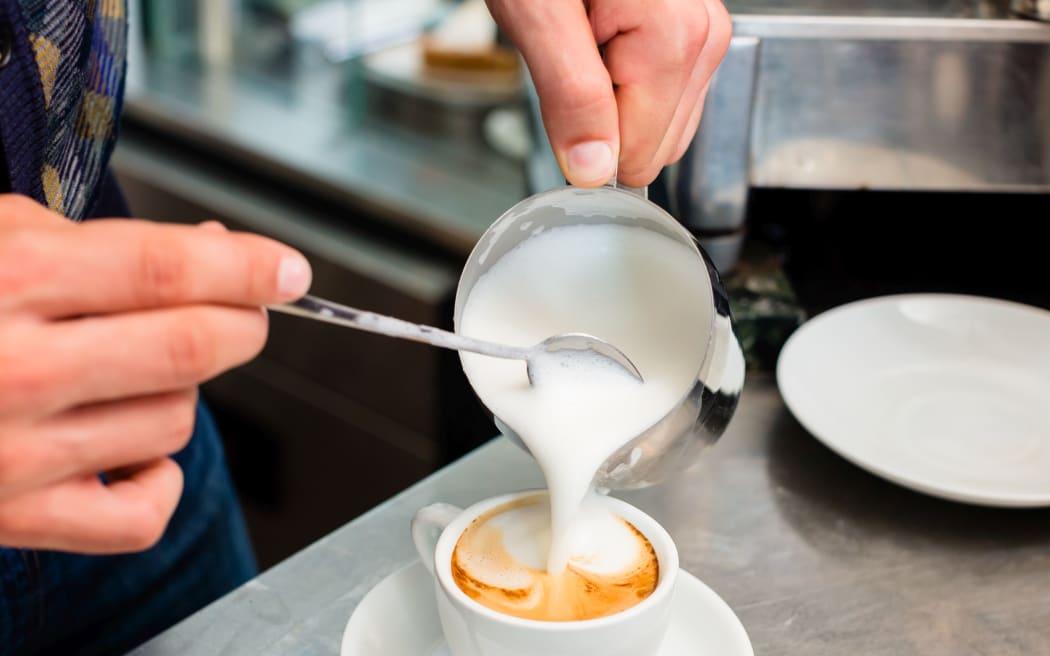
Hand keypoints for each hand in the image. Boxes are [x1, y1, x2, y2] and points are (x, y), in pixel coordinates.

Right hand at [0, 195, 311, 552]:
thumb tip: (218, 253)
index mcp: (8, 283)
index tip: (287, 269)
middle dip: (241, 322)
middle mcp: (14, 371)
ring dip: (180, 390)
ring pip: (175, 422)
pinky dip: (158, 478)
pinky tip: (128, 447)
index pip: (167, 272)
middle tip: (243, 310)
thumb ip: (104, 243)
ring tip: (128, 369)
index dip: (247, 268)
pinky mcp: (17, 519)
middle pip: (191, 348)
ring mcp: (16, 455)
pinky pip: (142, 513)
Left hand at [486, 0, 730, 187]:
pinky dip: (622, 81)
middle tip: (573, 53)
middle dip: (601, 114)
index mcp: (676, 39)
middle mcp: (704, 37)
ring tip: (584, 37)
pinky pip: (662, 98)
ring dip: (610, 97)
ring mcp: (703, 35)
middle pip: (655, 145)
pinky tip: (601, 37)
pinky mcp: (691, 35)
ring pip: (661, 126)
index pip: (639, 155)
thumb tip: (593, 169)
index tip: (564, 85)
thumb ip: (570, 97)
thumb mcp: (537, 15)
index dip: (586, 135)